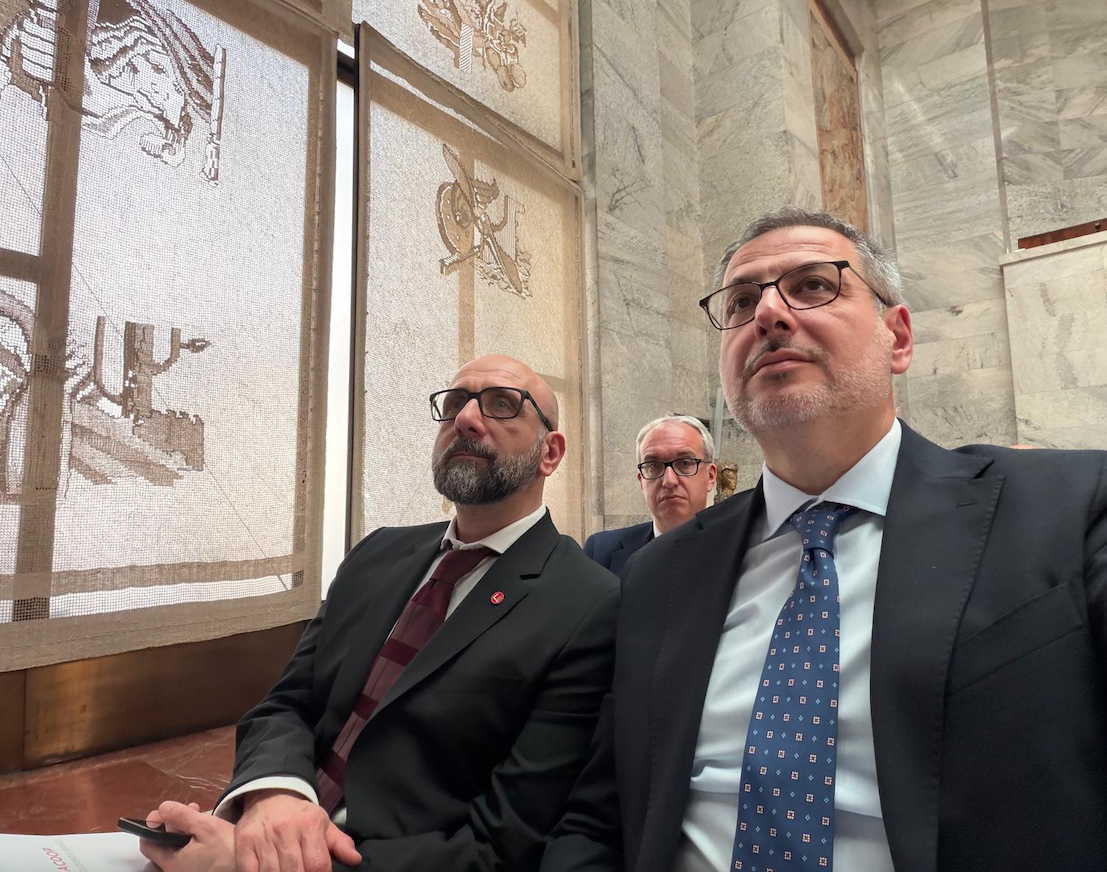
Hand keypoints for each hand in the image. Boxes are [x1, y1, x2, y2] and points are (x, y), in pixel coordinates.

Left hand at [138, 801, 234, 871]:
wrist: (247, 865)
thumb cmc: (226, 848)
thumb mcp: (205, 826)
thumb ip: (181, 816)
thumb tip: (162, 808)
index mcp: (171, 862)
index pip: (147, 844)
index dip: (153, 825)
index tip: (166, 812)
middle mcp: (173, 870)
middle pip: (163, 844)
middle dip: (174, 822)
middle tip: (190, 809)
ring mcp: (184, 871)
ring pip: (176, 847)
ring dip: (184, 829)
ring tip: (199, 816)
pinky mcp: (195, 870)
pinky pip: (186, 853)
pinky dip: (190, 840)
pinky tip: (204, 830)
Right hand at [235, 789, 361, 871]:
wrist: (269, 796)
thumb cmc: (300, 815)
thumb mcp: (323, 823)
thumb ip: (339, 843)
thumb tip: (355, 860)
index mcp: (309, 824)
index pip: (318, 864)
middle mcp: (285, 830)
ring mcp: (262, 837)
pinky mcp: (244, 843)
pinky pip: (250, 871)